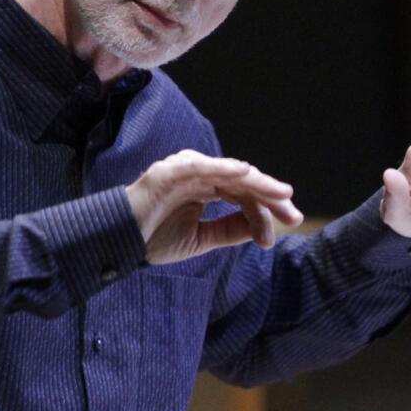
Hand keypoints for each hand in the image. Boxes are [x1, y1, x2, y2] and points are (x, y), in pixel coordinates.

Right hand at [124, 150, 302, 263]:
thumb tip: (261, 229)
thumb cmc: (153, 238)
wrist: (117, 243)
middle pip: (243, 182)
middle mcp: (199, 175)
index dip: (263, 212)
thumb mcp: (200, 238)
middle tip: (293, 214)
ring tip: (280, 193)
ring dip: (256, 183)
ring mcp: (184, 170)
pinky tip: (245, 173)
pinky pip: (200, 167)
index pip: (243, 195)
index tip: (277, 235)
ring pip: (228, 173)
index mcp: (206, 189)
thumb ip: (229, 230)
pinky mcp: (168, 172)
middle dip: (270, 197)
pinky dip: (222, 168)